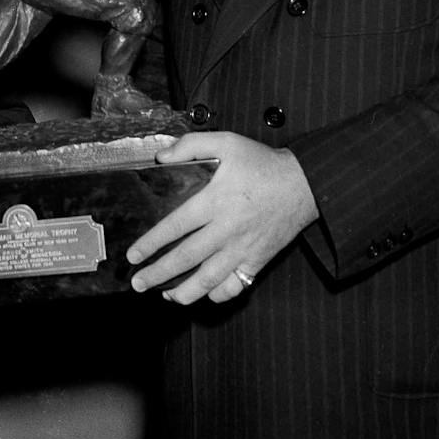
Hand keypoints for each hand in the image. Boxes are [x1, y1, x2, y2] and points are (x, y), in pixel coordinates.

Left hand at [126, 132, 317, 303]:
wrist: (306, 184)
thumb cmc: (263, 163)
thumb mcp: (227, 142)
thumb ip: (191, 146)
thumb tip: (161, 157)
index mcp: (215, 201)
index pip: (174, 227)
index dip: (150, 243)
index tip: (133, 255)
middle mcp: (226, 229)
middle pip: (185, 259)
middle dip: (158, 274)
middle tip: (138, 283)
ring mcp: (242, 249)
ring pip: (208, 280)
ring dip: (183, 292)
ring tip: (165, 296)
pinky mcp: (257, 261)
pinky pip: (235, 287)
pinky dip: (217, 295)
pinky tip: (203, 294)